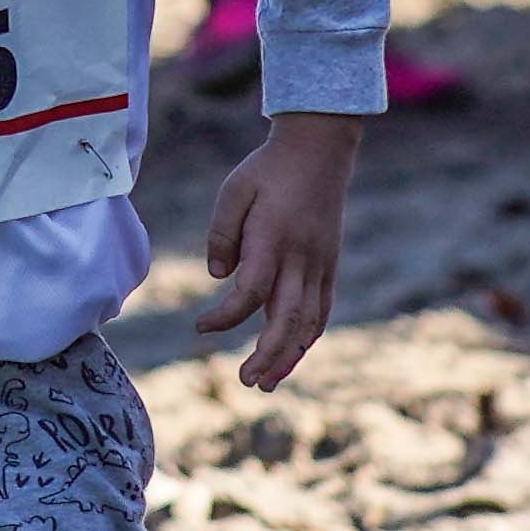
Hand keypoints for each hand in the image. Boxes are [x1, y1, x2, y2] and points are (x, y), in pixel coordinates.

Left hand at [195, 113, 361, 391]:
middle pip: (288, 319)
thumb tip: (218, 277)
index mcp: (273, 240)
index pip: (250, 293)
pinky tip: (291, 354)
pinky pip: (322, 310)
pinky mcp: (329, 265)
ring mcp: (320, 264)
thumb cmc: (268, 169)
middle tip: (245, 381)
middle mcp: (301, 258)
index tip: (200, 325)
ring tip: (267, 381)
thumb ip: (222, 235)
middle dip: (267, 356)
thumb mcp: (233, 191)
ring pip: (310, 322)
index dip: (225, 317)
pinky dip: (307, 337)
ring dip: (289, 356)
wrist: (319, 149)